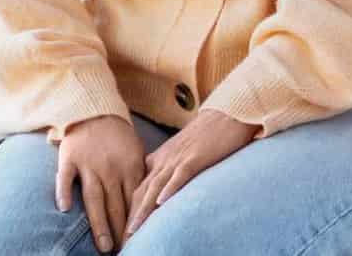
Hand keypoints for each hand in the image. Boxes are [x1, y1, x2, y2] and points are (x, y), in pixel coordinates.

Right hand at [56, 115, 145, 253]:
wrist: (95, 110)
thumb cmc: (118, 137)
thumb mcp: (136, 153)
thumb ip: (141, 176)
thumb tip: (149, 203)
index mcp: (129, 167)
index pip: (133, 201)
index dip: (134, 223)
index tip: (136, 241)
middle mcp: (110, 168)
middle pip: (115, 206)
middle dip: (119, 231)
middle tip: (121, 252)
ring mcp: (89, 164)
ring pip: (94, 198)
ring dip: (99, 223)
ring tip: (104, 245)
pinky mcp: (69, 158)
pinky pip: (65, 177)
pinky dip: (64, 191)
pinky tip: (65, 209)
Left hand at [125, 109, 259, 239]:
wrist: (227, 114)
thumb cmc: (208, 135)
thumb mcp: (183, 153)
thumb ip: (171, 168)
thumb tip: (163, 191)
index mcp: (160, 158)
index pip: (138, 187)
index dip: (129, 210)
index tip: (124, 230)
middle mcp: (165, 159)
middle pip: (142, 191)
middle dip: (131, 216)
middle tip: (124, 238)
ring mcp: (179, 158)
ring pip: (156, 186)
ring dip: (143, 209)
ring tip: (133, 229)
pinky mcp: (195, 158)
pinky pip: (180, 175)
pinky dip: (170, 189)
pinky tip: (161, 202)